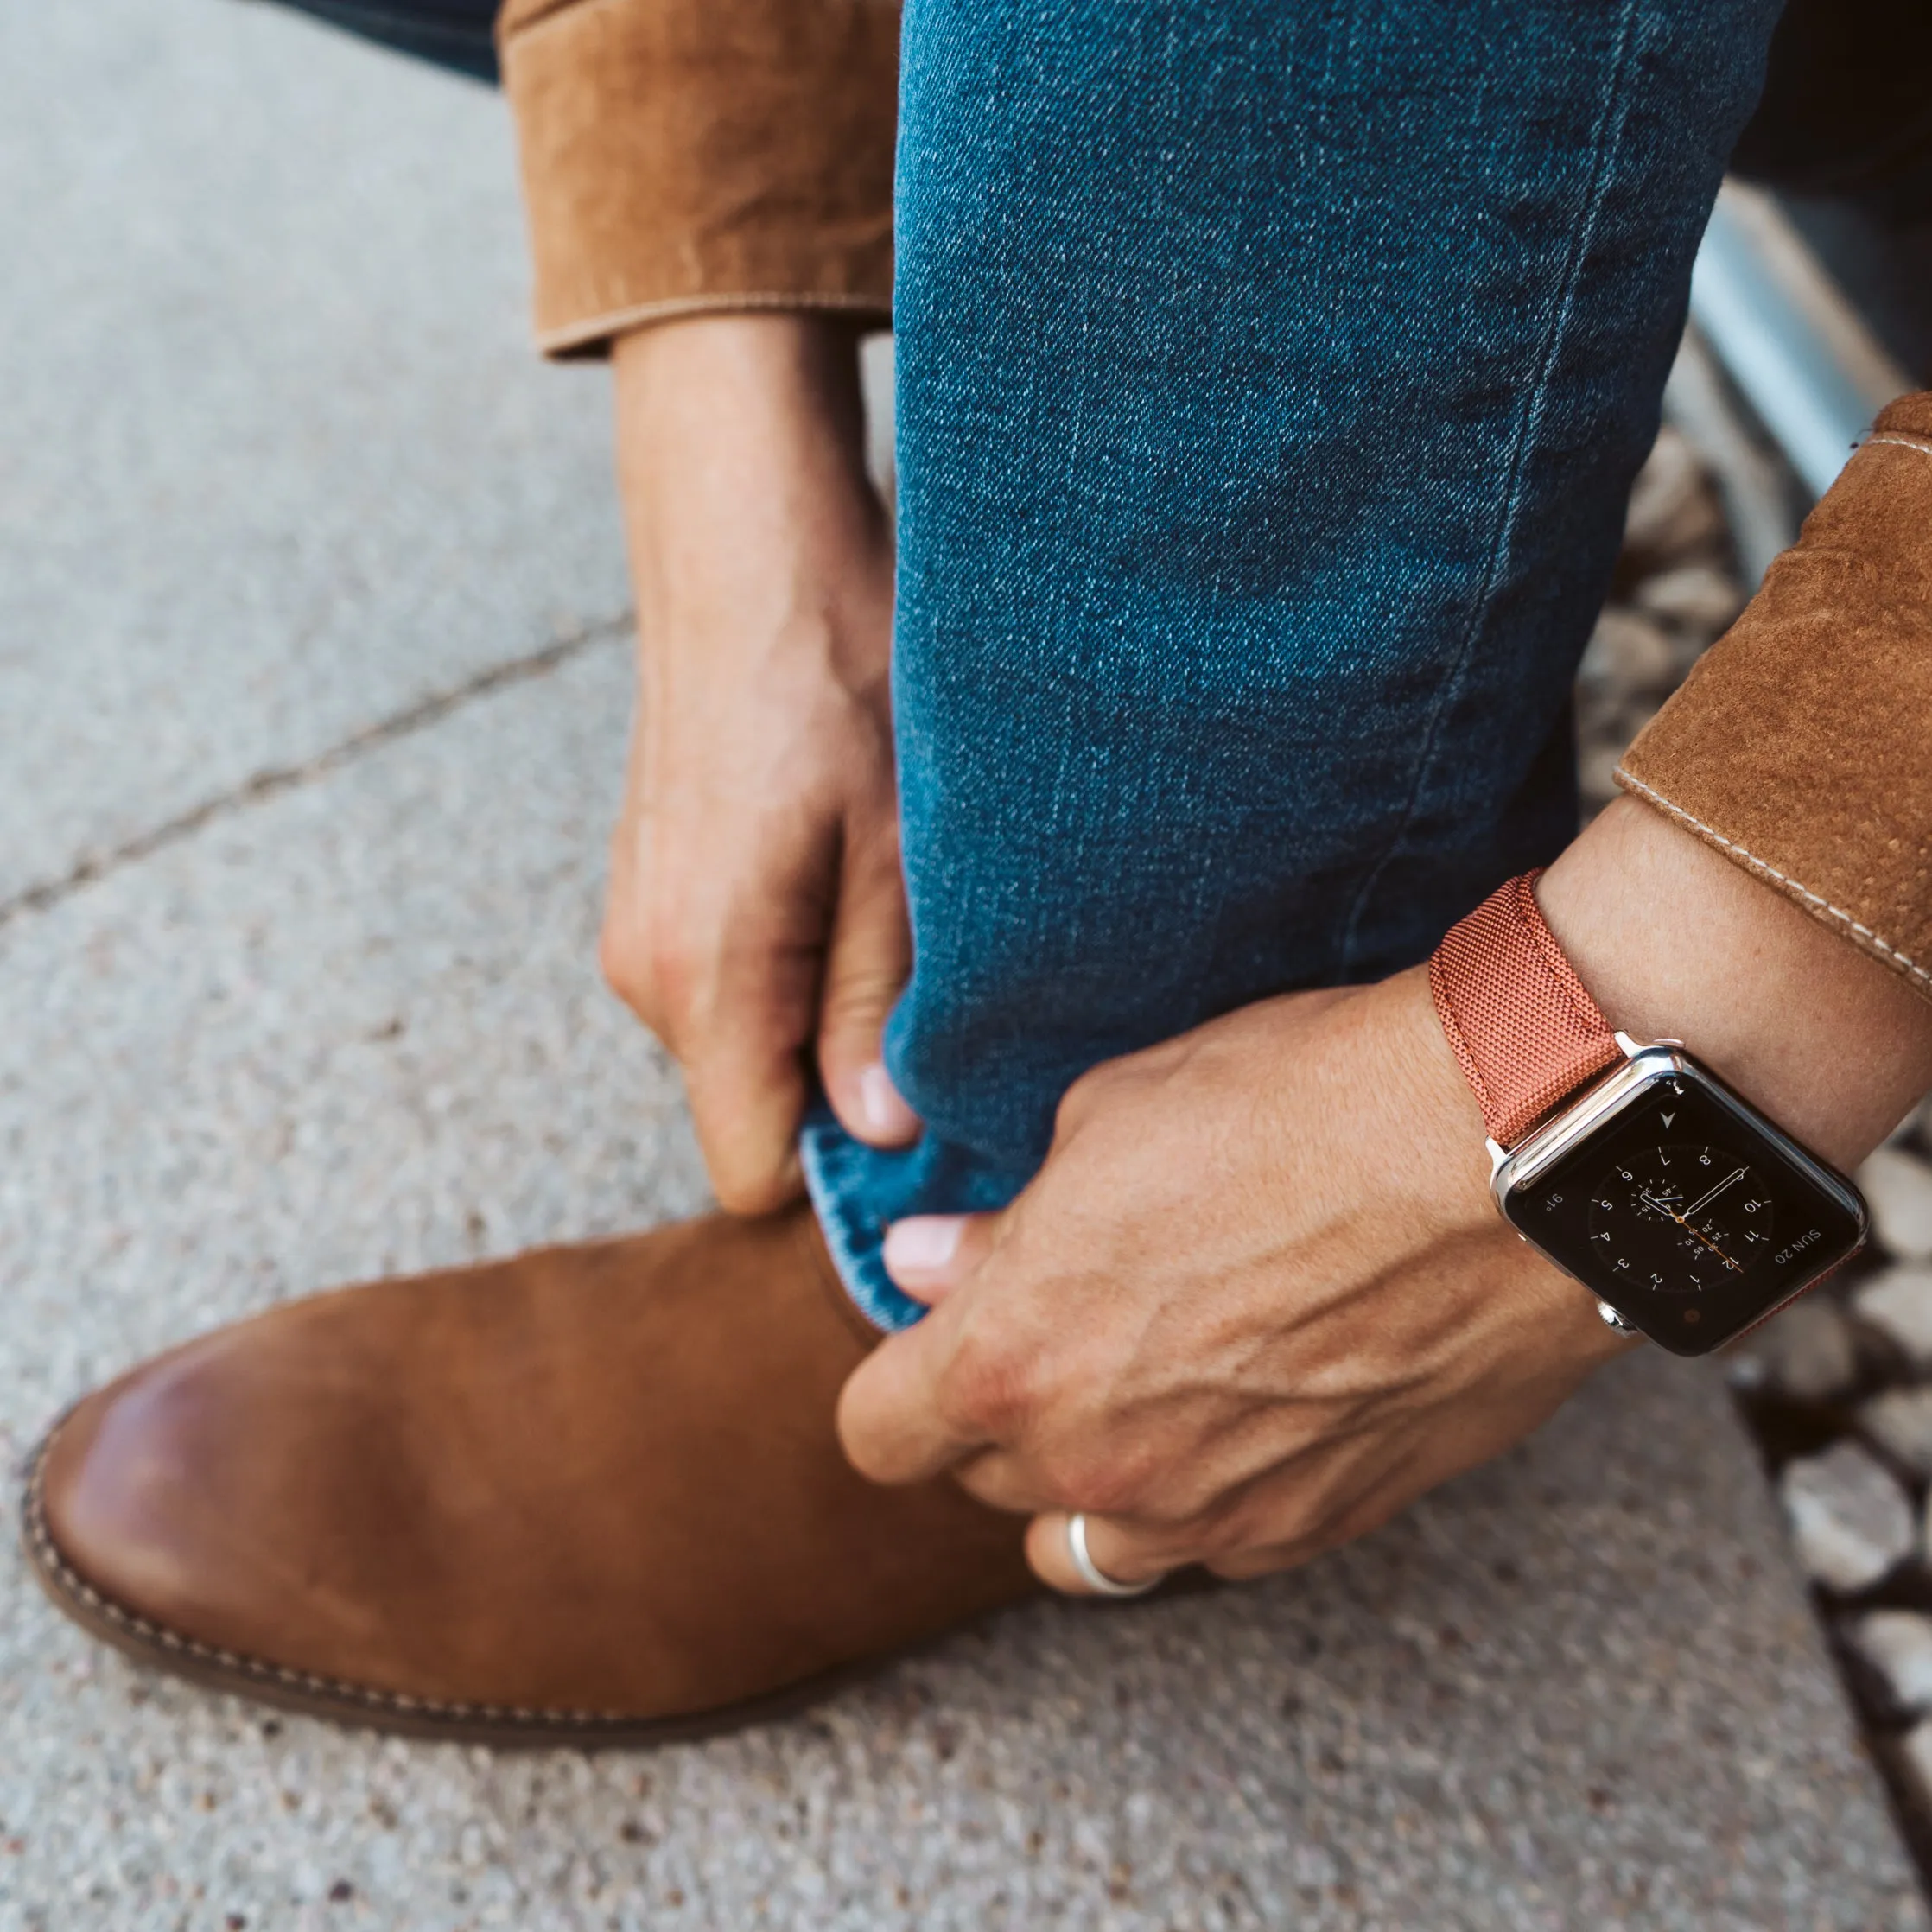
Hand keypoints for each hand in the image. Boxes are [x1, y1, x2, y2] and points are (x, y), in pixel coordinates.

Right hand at [602, 317, 916, 1212]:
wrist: (745, 539)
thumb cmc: (832, 670)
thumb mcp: (898, 850)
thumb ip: (877, 1002)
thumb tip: (880, 1130)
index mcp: (703, 976)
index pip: (751, 1170)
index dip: (845, 1162)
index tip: (926, 1104)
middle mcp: (646, 972)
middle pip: (754, 1106)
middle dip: (843, 1079)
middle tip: (932, 976)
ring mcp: (638, 930)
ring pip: (748, 1042)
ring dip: (824, 1007)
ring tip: (889, 897)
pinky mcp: (654, 891)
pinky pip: (731, 979)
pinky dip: (793, 957)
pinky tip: (841, 865)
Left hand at [838, 801, 1931, 1591]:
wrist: (1502, 1155)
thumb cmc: (1297, 1107)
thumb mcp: (1110, 1118)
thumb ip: (1004, 1225)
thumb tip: (927, 1265)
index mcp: (1013, 1359)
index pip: (876, 1435)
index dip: (901, 1380)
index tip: (942, 1331)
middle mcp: (1099, 1464)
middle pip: (986, 1485)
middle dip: (1003, 1411)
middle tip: (1067, 1322)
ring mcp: (1211, 1514)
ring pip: (1091, 1544)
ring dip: (1091, 1477)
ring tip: (1149, 1382)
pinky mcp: (1320, 1526)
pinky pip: (1213, 1543)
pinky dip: (1205, 1493)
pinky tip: (1254, 1402)